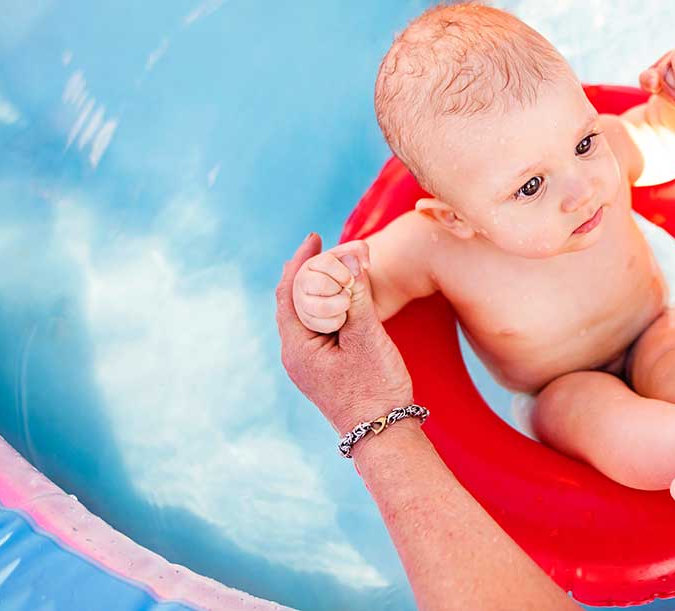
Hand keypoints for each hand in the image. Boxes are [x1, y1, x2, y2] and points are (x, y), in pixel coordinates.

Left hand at [276, 233, 413, 433]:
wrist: (384, 436)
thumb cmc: (375, 388)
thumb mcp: (366, 336)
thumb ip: (356, 294)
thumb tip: (352, 255)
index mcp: (297, 347)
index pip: (289, 291)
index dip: (301, 261)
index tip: (315, 237)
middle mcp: (296, 356)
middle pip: (295, 302)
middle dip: (311, 272)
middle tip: (330, 249)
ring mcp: (310, 366)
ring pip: (309, 317)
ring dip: (322, 290)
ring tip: (339, 269)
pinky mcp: (325, 372)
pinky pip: (320, 331)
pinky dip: (331, 310)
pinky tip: (345, 303)